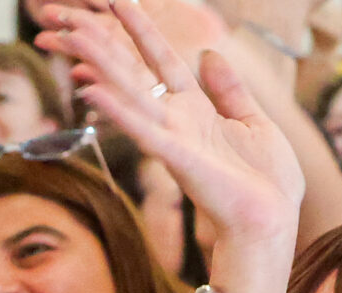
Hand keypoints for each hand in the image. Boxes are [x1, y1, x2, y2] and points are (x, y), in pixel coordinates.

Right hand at [39, 0, 300, 258]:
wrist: (273, 223)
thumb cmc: (267, 182)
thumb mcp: (255, 120)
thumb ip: (229, 89)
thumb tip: (209, 54)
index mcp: (195, 109)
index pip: (160, 58)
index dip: (140, 28)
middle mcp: (176, 120)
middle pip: (132, 72)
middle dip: (102, 44)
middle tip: (68, 19)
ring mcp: (173, 139)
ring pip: (129, 94)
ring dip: (99, 67)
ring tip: (71, 40)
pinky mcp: (178, 160)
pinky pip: (144, 131)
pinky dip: (120, 112)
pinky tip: (93, 93)